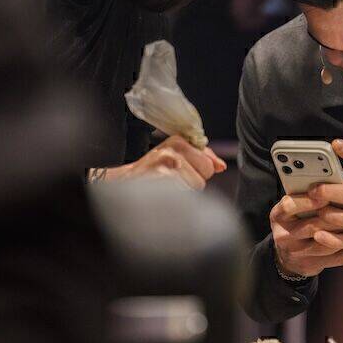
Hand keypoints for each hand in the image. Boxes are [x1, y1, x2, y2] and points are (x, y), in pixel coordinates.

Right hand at [105, 134, 226, 189]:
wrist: (122, 186)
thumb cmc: (151, 173)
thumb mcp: (175, 157)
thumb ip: (201, 157)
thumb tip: (220, 166)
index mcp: (178, 141)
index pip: (208, 163)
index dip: (197, 173)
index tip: (177, 172)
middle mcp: (172, 149)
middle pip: (204, 175)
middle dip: (192, 183)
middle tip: (171, 182)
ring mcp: (167, 164)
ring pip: (195, 187)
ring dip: (182, 193)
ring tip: (165, 189)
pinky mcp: (163, 180)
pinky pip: (185, 196)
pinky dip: (176, 201)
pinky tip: (162, 196)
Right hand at [270, 192, 342, 277]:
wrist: (288, 253)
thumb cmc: (297, 220)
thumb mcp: (294, 204)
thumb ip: (311, 193)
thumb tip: (339, 182)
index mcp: (278, 216)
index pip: (289, 206)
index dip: (308, 201)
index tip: (325, 195)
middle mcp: (284, 236)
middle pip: (312, 226)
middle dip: (335, 216)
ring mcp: (297, 254)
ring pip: (326, 244)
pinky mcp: (312, 266)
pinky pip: (336, 258)